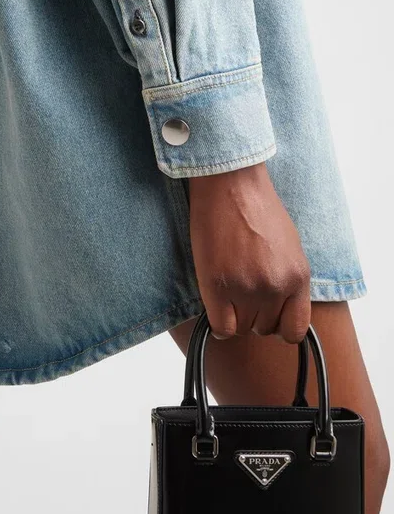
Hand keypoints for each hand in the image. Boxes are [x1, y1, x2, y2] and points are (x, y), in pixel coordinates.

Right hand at [187, 162, 310, 343]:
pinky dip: (218, 323)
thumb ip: (287, 278)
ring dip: (233, 314)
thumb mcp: (289, 245)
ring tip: (226, 289)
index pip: (295, 330)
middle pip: (264, 328)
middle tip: (240, 291)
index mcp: (298, 277)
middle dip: (252, 315)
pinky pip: (221, 327)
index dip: (278, 325)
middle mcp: (276, 287)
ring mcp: (247, 288)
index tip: (266, 313)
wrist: (230, 183)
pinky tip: (215, 303)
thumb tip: (278, 304)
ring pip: (242, 328)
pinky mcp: (217, 285)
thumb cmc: (256, 206)